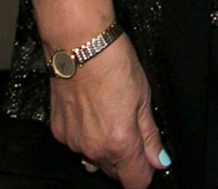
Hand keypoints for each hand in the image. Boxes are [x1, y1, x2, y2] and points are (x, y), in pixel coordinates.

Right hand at [33, 0, 166, 183]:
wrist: (79, 43)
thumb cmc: (112, 62)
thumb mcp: (143, 97)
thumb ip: (150, 135)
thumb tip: (159, 159)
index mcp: (120, 142)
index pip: (135, 182)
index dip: (145, 173)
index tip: (148, 163)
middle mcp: (94, 148)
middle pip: (114, 172)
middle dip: (125, 159)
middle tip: (129, 127)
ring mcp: (73, 141)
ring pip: (94, 159)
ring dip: (103, 147)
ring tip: (108, 113)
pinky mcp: (58, 131)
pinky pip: (76, 143)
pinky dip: (85, 135)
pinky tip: (90, 111)